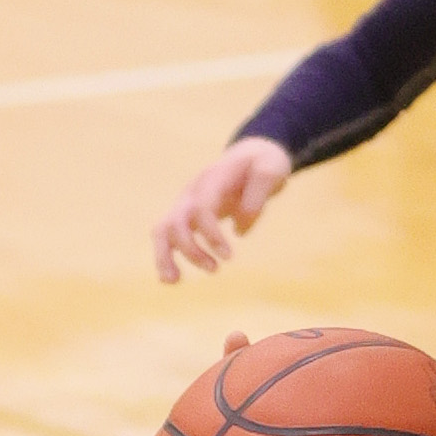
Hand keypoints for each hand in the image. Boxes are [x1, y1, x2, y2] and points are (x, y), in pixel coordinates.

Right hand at [153, 138, 292, 282]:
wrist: (251, 154)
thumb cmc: (264, 163)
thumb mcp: (272, 170)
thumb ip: (258, 196)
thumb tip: (240, 229)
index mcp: (213, 179)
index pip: (202, 208)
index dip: (211, 234)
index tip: (229, 256)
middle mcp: (193, 191)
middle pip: (174, 221)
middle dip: (189, 249)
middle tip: (215, 269)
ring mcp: (187, 202)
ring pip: (162, 229)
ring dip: (165, 255)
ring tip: (173, 281)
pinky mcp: (187, 213)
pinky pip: (167, 235)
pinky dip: (165, 255)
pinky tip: (172, 278)